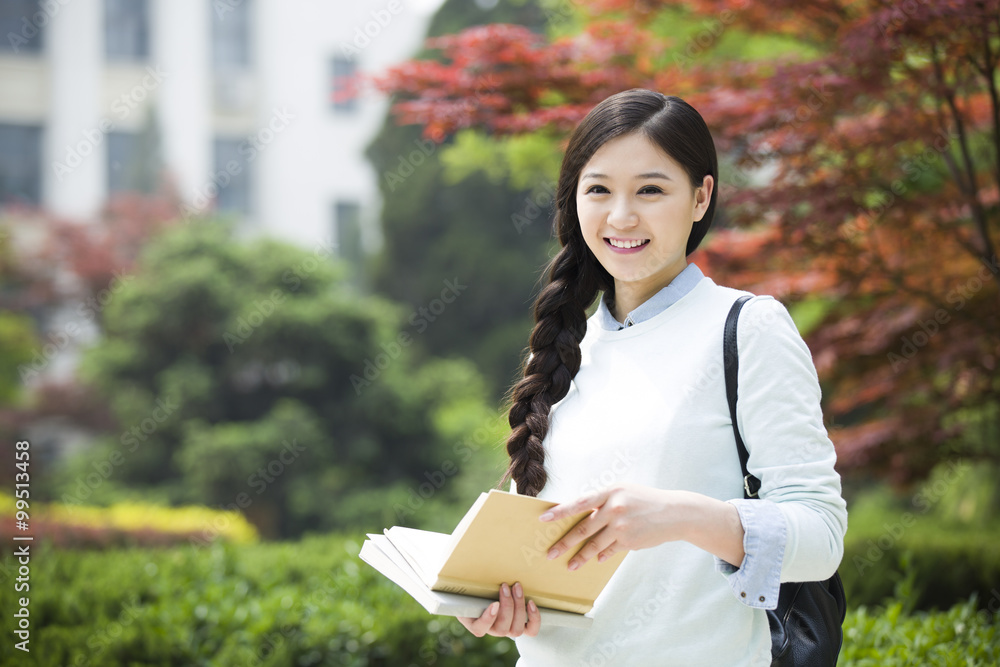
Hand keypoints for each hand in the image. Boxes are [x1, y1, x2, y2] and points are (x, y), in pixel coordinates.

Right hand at [457, 582, 540, 637]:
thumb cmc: (478, 588)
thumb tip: (463, 561)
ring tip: (517, 588)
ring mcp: (508, 629)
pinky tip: (531, 603)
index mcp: (476, 623)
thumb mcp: (469, 585)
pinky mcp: (522, 626)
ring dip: (519, 607)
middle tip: (506, 586)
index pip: (480, 629)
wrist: (491, 591)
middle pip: (502, 628)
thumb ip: (466, 579)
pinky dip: (534, 618)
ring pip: (516, 630)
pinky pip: (531, 630)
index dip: (488, 619)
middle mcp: (492, 630)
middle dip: (507, 606)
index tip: (494, 603)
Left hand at [540, 485, 701, 569]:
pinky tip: (597, 560)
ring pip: (594, 545)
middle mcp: (614, 509)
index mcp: (610, 492)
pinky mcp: (630, 541)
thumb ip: (602, 502)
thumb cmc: (645, 500)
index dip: (561, 511)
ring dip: (580, 557)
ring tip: (569, 565)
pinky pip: (610, 551)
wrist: (675, 513)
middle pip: (583, 529)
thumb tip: (580, 517)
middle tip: (550, 553)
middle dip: (564, 543)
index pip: (579, 503)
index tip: (544, 519)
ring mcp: (622, 526)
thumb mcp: (623, 492)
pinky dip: (602, 556)